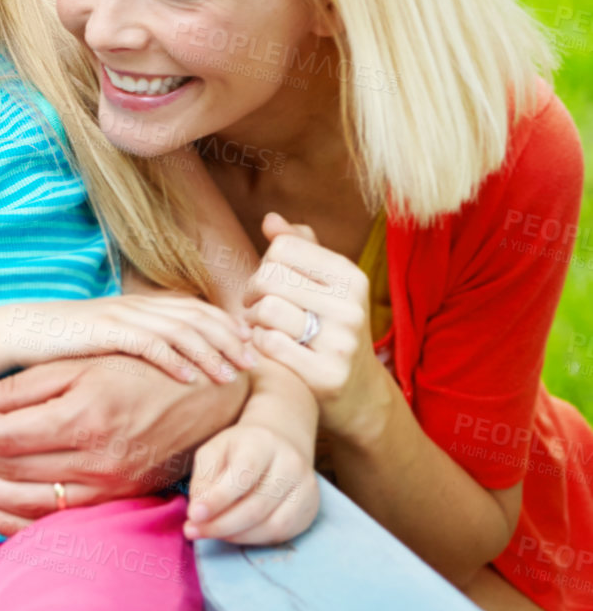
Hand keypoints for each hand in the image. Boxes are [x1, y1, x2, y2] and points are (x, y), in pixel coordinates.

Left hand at [0, 356, 249, 533]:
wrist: (208, 402)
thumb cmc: (140, 369)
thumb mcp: (81, 362)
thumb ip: (22, 386)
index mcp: (84, 416)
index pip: (3, 433)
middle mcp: (96, 460)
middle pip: (8, 468)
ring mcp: (106, 487)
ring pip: (24, 502)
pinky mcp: (113, 502)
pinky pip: (51, 523)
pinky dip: (9, 520)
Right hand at [5, 295, 254, 384]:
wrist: (20, 332)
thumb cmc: (63, 343)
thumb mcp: (108, 340)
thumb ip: (137, 343)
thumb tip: (166, 363)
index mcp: (140, 305)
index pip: (195, 308)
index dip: (226, 325)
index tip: (249, 348)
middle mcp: (137, 306)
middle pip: (197, 315)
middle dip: (229, 339)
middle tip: (254, 363)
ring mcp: (123, 316)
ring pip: (181, 330)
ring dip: (211, 352)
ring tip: (232, 375)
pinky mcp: (107, 332)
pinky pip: (151, 344)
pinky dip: (176, 361)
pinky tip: (192, 380)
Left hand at [187, 423, 319, 544]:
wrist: (278, 445)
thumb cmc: (239, 450)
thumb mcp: (214, 451)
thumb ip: (204, 478)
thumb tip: (198, 512)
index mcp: (263, 443)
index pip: (242, 475)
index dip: (217, 499)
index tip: (193, 515)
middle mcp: (291, 464)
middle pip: (256, 506)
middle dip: (220, 524)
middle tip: (193, 531)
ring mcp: (306, 489)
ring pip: (270, 525)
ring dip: (234, 535)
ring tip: (209, 533)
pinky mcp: (309, 509)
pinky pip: (280, 534)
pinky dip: (252, 539)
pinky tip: (232, 534)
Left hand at [242, 213, 388, 441]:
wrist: (358, 392)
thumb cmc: (329, 326)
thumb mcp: (324, 284)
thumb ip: (298, 248)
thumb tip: (270, 219)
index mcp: (351, 277)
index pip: (283, 247)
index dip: (265, 263)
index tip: (267, 283)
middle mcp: (351, 306)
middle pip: (269, 277)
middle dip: (252, 292)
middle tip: (255, 306)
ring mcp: (341, 342)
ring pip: (267, 309)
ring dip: (253, 319)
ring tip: (261, 326)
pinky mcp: (327, 375)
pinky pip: (269, 344)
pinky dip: (259, 344)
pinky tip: (269, 347)